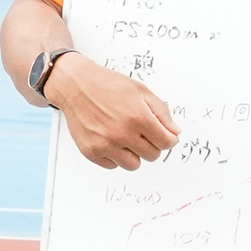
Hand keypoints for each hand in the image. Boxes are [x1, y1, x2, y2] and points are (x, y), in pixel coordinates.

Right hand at [44, 53, 179, 169]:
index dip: (169, 139)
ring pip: (134, 165)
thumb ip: (161, 112)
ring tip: (126, 137)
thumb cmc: (107, 85)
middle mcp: (122, 134)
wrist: (75, 85)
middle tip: (143, 132)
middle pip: (152, 156)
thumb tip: (175, 132)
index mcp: (138, 117)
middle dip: (152, 145)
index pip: (166, 143)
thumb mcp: (140, 90)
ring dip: (134, 154)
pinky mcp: (91, 152)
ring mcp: (105, 145)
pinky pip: (113, 166)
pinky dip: (115, 156)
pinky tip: (111, 140)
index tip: (166, 136)